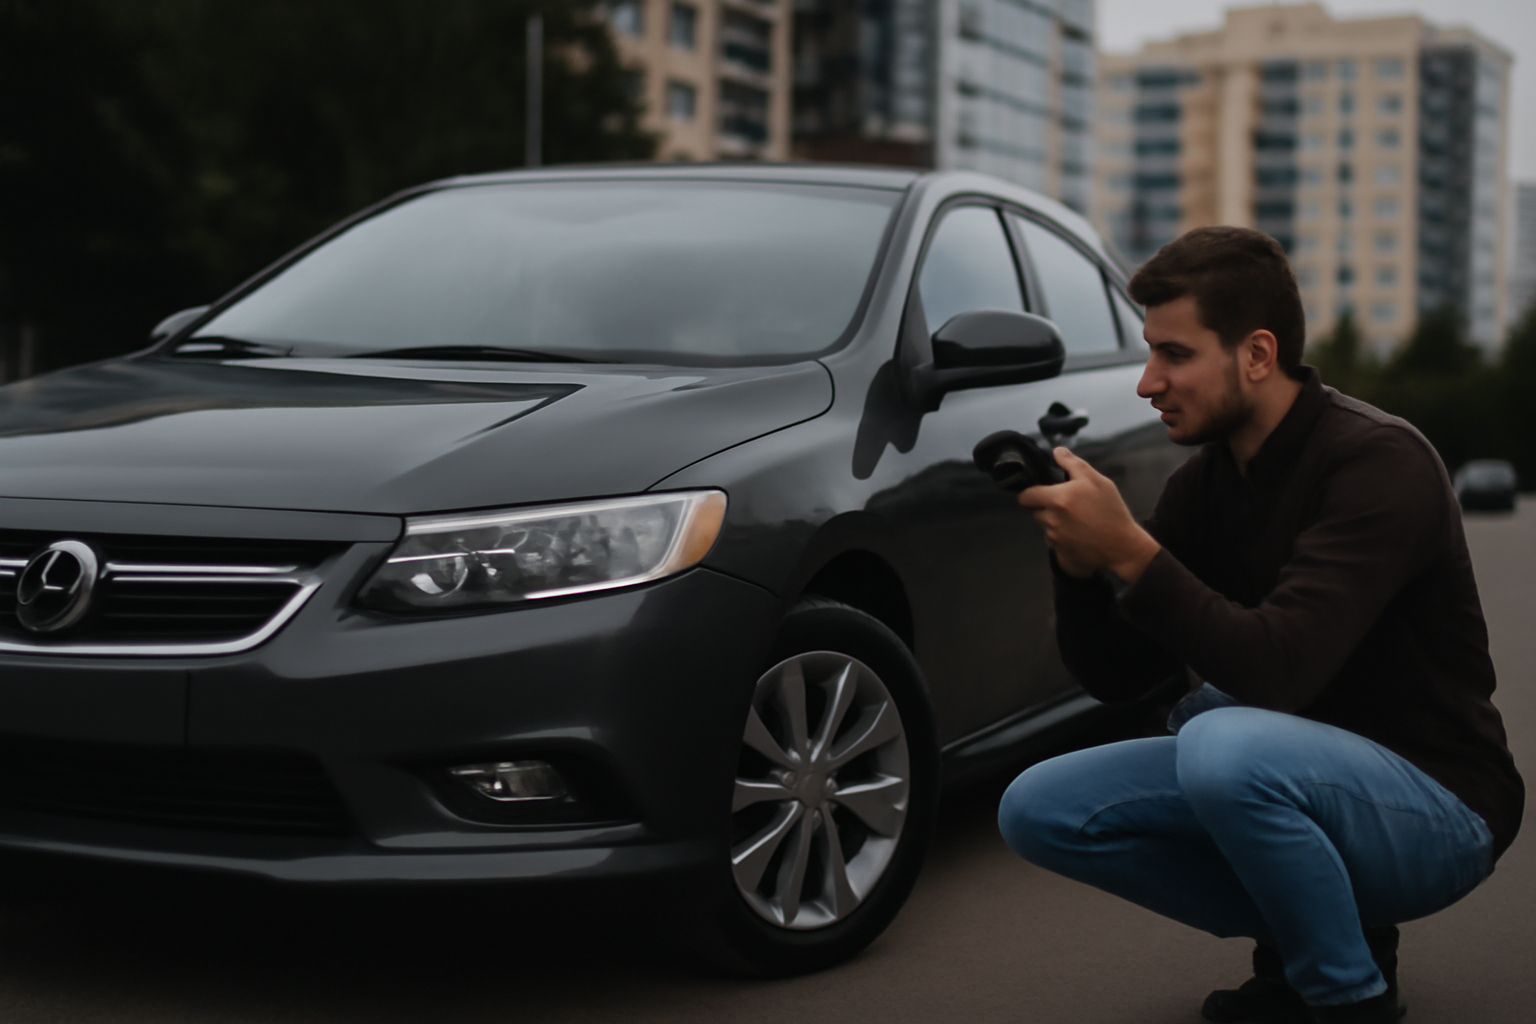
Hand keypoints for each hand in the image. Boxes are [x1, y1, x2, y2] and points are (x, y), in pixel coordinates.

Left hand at [1017, 448, 1160, 584]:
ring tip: (1075, 519)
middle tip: (1064, 504)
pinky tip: (1078, 534)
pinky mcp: (1060, 554)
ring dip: (1053, 521)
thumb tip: (1057, 452)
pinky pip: (1053, 542)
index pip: (1025, 496)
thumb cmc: (1111, 511)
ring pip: (1044, 526)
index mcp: (1057, 499)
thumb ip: (1073, 464)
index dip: (1031, 492)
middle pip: (1033, 511)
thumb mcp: (1097, 481)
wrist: (1123, 547)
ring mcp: (1054, 539)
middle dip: (1043, 506)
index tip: (1042, 491)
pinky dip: (1061, 537)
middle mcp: (1051, 520)